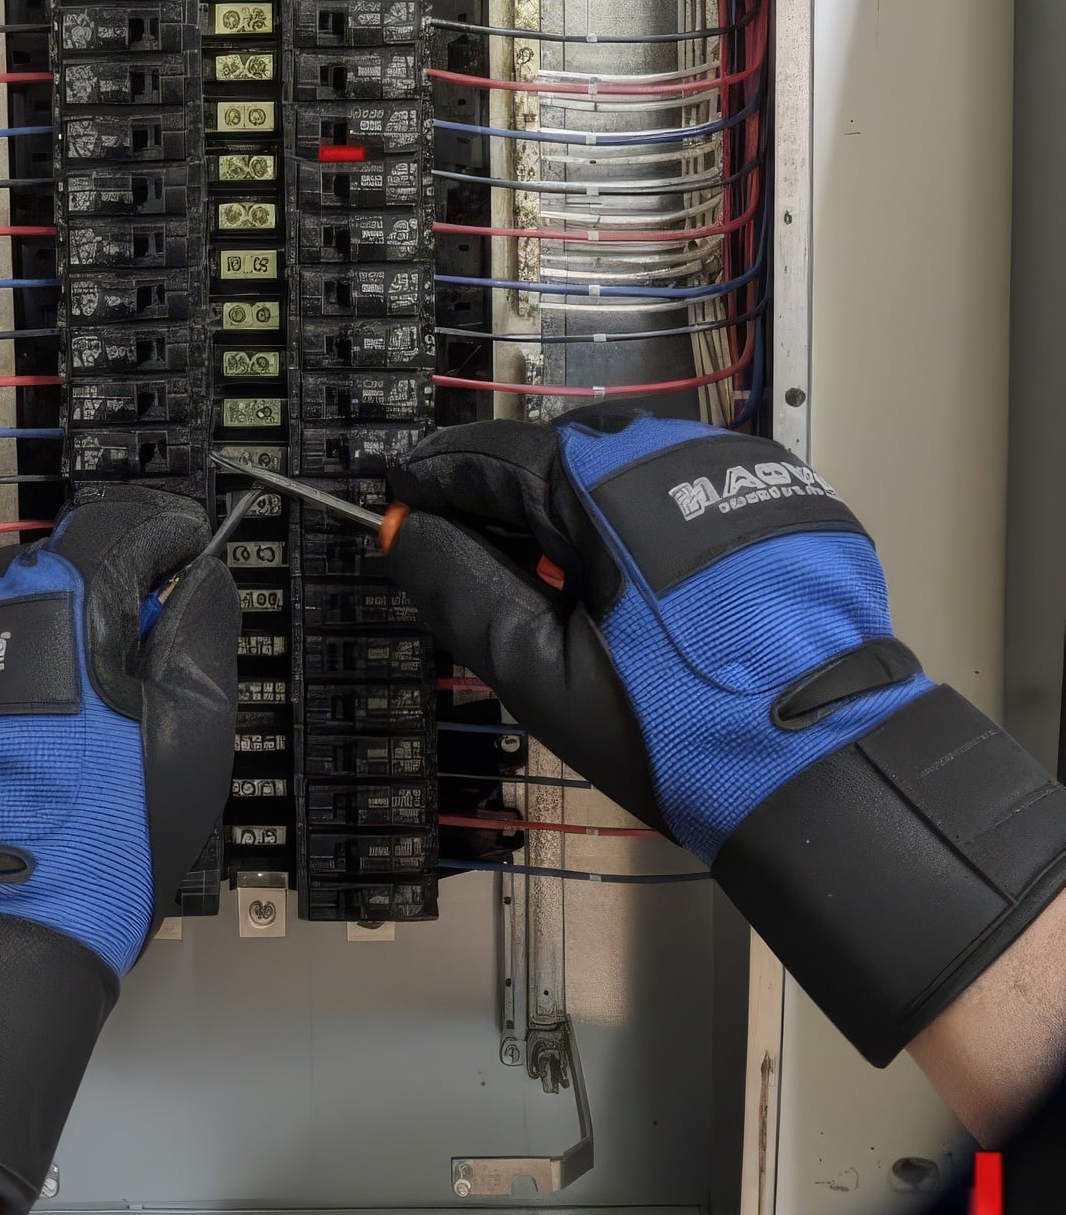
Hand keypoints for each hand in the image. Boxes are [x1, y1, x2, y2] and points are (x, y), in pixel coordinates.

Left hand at [0, 489, 238, 1213]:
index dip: (167, 534)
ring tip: (52, 722)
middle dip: (96, 601)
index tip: (189, 554)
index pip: (124, 521)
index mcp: (64, 597)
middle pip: (54, 567)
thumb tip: (202, 577)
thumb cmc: (102, 835)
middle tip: (126, 671)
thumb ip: (201, 632)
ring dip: (28, 641)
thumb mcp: (192, 733)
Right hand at [386, 411, 1065, 1066]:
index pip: (487, 457)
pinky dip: (638, 519)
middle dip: (502, 494)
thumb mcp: (539, 670)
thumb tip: (406, 532)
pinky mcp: (776, 494)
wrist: (819, 764)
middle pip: (554, 455)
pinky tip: (631, 576)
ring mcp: (731, 465)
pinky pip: (680, 489)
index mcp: (601, 485)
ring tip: (545, 572)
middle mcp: (668, 450)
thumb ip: (460, 587)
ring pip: (620, 470)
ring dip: (573, 507)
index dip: (432, 477)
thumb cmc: (668, 726)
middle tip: (459, 543)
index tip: (394, 494)